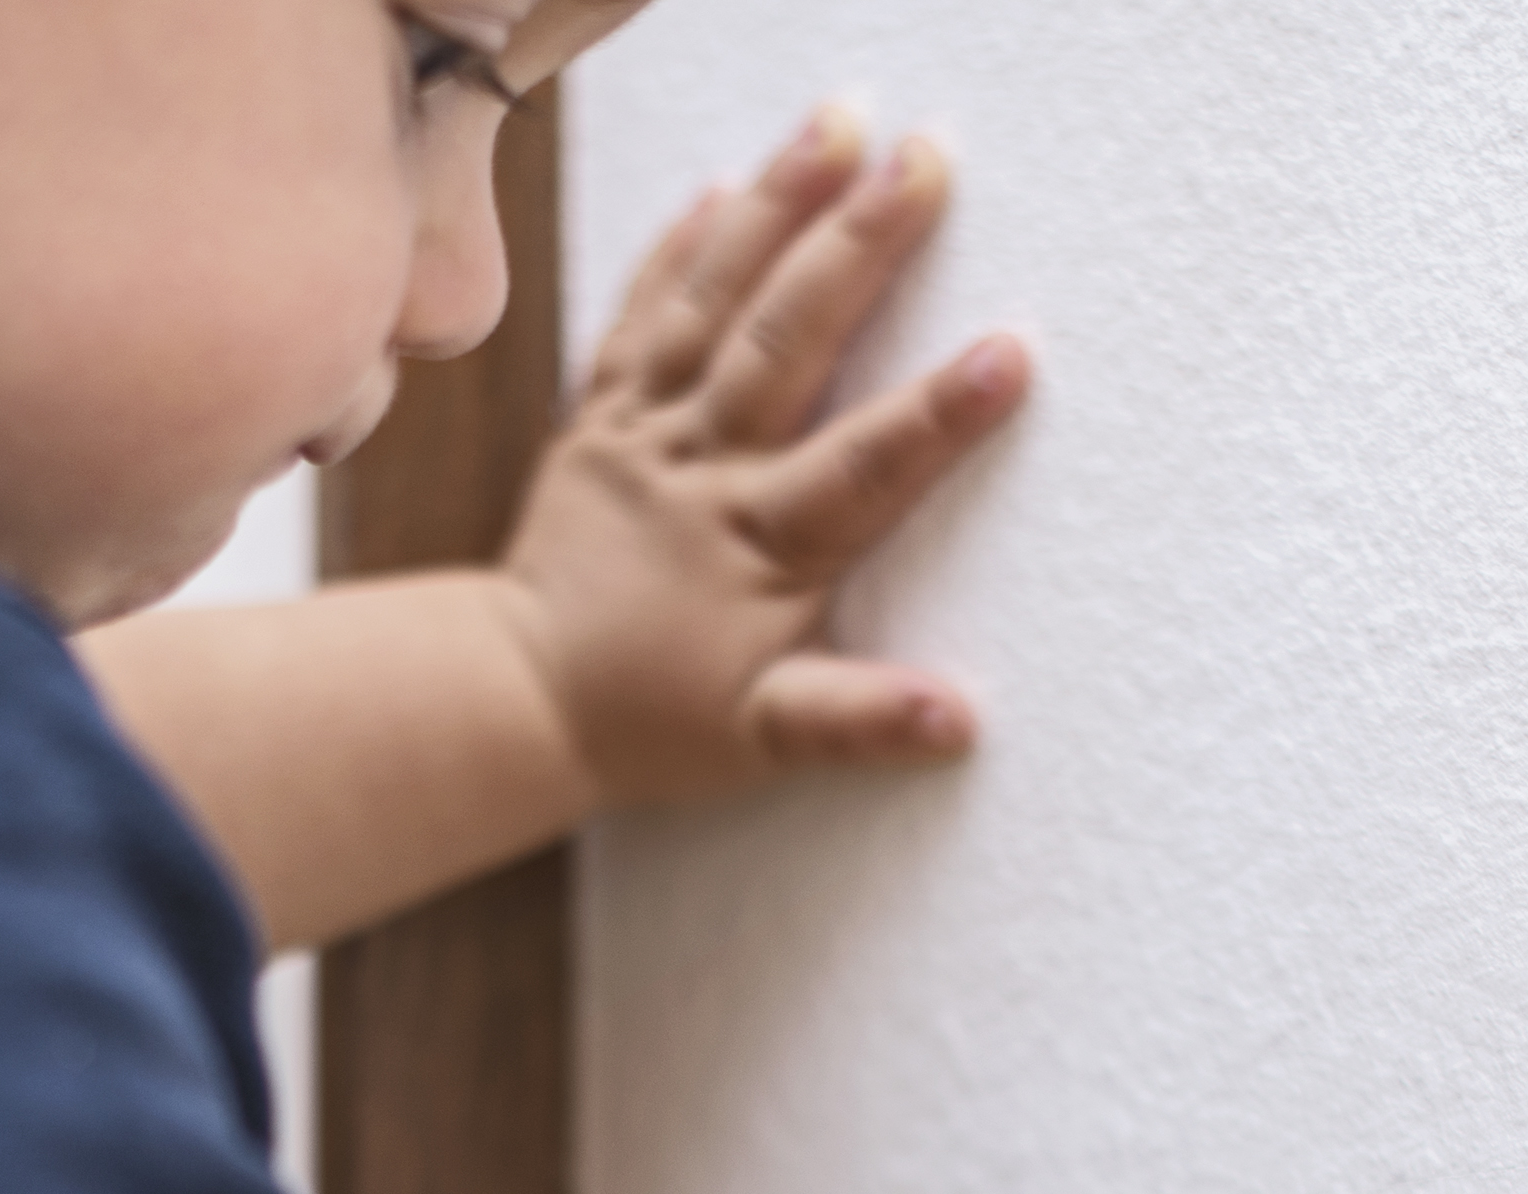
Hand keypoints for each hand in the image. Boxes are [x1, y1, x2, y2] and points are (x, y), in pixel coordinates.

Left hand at [503, 107, 1030, 806]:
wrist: (520, 698)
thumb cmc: (660, 722)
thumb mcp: (764, 739)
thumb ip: (860, 722)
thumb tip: (959, 721)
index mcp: (758, 548)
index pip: (864, 471)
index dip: (937, 416)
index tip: (1008, 350)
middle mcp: (701, 471)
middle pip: (788, 343)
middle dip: (859, 245)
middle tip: (928, 157)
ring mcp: (645, 431)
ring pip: (713, 301)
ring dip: (778, 203)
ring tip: (840, 119)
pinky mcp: (602, 413)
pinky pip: (639, 314)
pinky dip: (677, 247)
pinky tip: (726, 181)